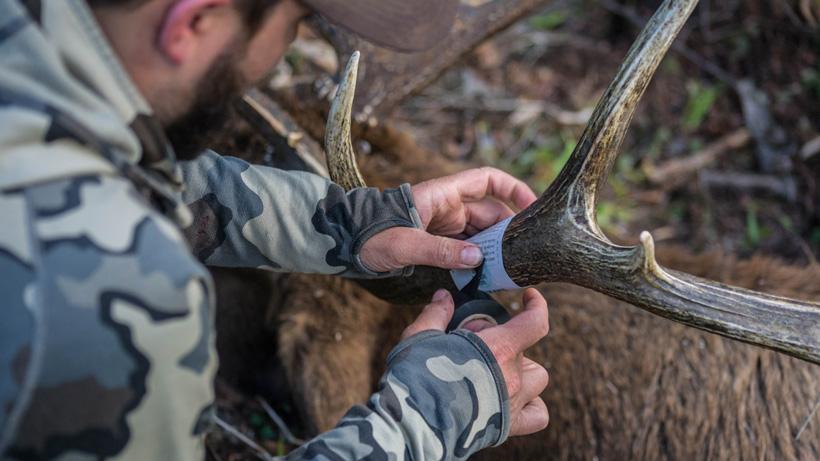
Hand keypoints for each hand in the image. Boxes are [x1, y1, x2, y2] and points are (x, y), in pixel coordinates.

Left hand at [360, 168, 536, 271]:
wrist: (344, 243)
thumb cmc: (370, 236)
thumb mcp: (403, 244)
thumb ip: (440, 251)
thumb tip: (478, 258)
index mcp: (443, 194)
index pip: (488, 180)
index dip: (514, 189)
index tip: (533, 207)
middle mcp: (447, 207)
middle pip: (489, 214)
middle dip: (506, 233)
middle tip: (524, 255)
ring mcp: (443, 225)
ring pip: (479, 235)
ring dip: (492, 251)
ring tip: (508, 272)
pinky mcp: (436, 243)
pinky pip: (464, 250)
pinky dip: (476, 262)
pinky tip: (485, 278)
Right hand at [401, 288, 550, 435]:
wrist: (414, 424)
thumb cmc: (418, 378)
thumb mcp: (421, 336)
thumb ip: (437, 314)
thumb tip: (443, 297)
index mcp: (498, 349)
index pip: (534, 322)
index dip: (536, 305)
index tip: (529, 296)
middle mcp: (512, 376)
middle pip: (522, 348)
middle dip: (500, 340)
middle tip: (472, 344)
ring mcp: (513, 402)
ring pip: (537, 378)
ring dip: (522, 368)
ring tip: (495, 368)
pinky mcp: (507, 426)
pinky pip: (537, 414)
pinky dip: (532, 404)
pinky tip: (514, 398)